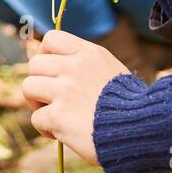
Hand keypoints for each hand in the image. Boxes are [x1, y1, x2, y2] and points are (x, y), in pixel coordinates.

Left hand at [22, 29, 128, 165]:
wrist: (143, 129)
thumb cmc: (130, 104)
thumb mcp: (109, 69)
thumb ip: (84, 64)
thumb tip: (56, 65)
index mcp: (88, 53)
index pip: (50, 38)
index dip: (45, 54)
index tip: (52, 71)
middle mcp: (74, 67)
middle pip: (34, 64)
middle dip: (39, 82)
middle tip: (52, 99)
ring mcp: (65, 91)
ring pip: (28, 87)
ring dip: (36, 103)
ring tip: (53, 114)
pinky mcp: (59, 116)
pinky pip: (36, 118)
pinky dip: (44, 128)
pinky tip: (60, 133)